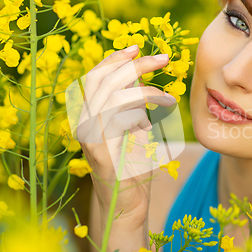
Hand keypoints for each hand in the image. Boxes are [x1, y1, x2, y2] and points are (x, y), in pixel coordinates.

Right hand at [77, 45, 175, 226]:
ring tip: (168, 100)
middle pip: (102, 80)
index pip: (93, 77)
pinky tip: (154, 126)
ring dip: (146, 92)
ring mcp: (90, 138)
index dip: (113, 59)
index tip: (136, 48)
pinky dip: (141, 115)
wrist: (127, 204)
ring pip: (113, 97)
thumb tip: (140, 72)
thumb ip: (131, 103)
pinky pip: (120, 120)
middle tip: (162, 58)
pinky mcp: (101, 152)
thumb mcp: (133, 126)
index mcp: (87, 115)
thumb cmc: (133, 165)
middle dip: (134, 65)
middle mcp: (83, 124)